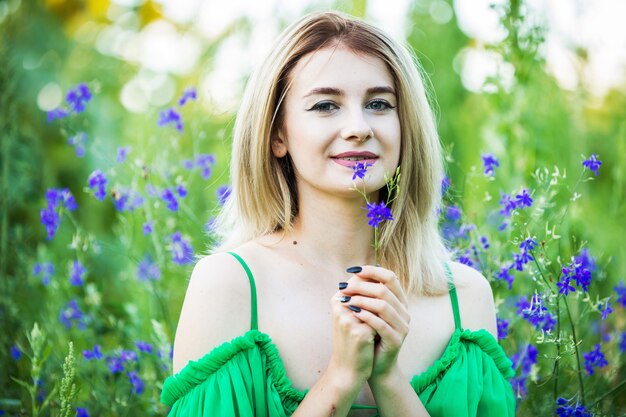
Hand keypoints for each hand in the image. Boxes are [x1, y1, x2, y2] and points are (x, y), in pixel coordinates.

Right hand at [327, 284, 377, 385]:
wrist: (347, 370)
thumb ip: (360, 298)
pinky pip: (379, 322)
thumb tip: (380, 279)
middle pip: (368, 290)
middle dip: (382, 293)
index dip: (375, 282)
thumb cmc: (350, 341)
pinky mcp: (359, 333)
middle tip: (389, 301)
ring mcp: (348, 320)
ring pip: (376, 305)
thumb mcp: (351, 317)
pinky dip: (384, 325)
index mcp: (337, 300)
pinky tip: (383, 332)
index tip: (386, 288)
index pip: (358, 280)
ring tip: (387, 319)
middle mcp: (340, 307)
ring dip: (384, 310)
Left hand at [339, 265, 410, 380]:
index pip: (390, 277)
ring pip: (383, 306)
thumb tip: (353, 274)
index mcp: (400, 301)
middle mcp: (405, 312)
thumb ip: (367, 294)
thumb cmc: (371, 334)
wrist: (376, 365)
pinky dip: (366, 316)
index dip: (372, 270)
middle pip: (385, 290)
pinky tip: (353, 313)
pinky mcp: (396, 340)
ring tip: (345, 300)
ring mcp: (403, 327)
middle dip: (361, 286)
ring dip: (361, 300)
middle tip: (343, 287)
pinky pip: (381, 324)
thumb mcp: (369, 311)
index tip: (353, 270)